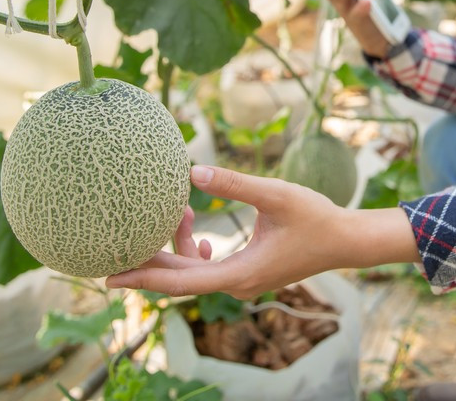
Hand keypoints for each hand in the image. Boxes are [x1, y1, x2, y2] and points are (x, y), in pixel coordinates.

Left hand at [106, 165, 355, 298]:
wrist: (345, 240)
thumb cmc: (315, 217)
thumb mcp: (275, 195)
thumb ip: (234, 184)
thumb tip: (193, 171)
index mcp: (239, 274)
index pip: (179, 282)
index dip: (143, 279)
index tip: (109, 277)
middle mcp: (236, 284)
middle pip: (179, 280)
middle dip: (148, 264)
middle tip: (112, 251)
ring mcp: (242, 282)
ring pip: (194, 273)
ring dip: (178, 247)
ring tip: (178, 212)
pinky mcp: (248, 273)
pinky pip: (208, 270)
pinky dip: (195, 253)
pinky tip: (196, 233)